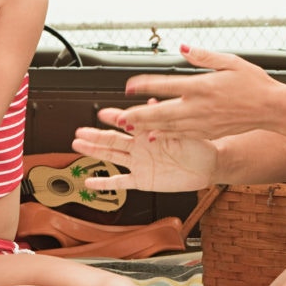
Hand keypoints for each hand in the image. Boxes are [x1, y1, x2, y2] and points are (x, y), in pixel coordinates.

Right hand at [72, 123, 215, 191]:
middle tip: (80, 131)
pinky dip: (105, 183)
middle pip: (112, 139)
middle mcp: (140, 147)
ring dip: (95, 151)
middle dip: (95, 135)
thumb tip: (152, 103)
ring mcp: (139, 163)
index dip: (114, 118)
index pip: (127, 123)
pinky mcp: (142, 180)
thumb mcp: (181, 129)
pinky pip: (120, 182)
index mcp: (148, 132)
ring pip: (112, 156)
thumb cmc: (198, 144)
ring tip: (78, 145)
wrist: (208, 165)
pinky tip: (91, 183)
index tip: (102, 113)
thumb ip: (164, 118)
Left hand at [109, 45, 285, 139]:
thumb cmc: (253, 82)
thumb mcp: (230, 62)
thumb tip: (183, 47)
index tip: (128, 86)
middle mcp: (199, 106)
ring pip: (168, 127)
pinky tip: (153, 136)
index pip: (166, 85)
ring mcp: (203, 122)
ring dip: (146, 127)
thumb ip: (203, 56)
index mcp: (202, 86)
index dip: (144, 85)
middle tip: (117, 117)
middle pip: (161, 112)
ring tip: (128, 127)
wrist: (272, 108)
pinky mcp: (208, 132)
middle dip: (137, 115)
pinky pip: (182, 135)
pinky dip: (165, 136)